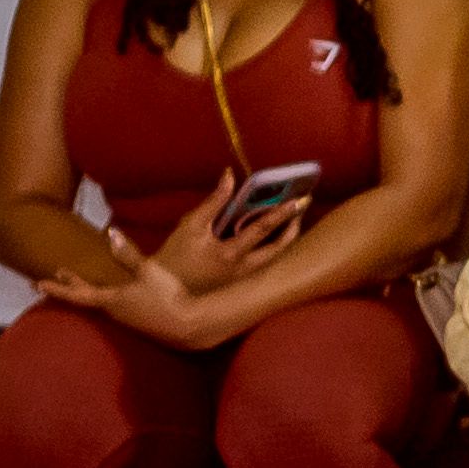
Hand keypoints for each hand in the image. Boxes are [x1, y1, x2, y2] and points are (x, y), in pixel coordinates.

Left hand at [51, 242, 223, 349]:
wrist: (188, 326)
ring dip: (87, 291)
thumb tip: (111, 233)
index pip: (78, 293)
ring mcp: (126, 318)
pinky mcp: (138, 321)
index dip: (58, 287)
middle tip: (55, 276)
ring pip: (99, 302)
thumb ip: (129, 255)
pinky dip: (103, 298)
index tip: (38, 283)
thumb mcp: (148, 272)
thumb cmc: (167, 298)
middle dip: (71, 285)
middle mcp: (114, 311)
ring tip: (80, 283)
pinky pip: (113, 307)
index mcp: (111, 299)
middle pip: (86, 297)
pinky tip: (113, 294)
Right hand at [141, 181, 308, 293]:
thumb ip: (214, 200)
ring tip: (293, 219)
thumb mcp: (191, 224)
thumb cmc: (176, 255)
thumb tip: (229, 175)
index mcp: (230, 254)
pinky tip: (276, 234)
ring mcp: (244, 279)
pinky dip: (273, 248)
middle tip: (302, 206)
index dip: (283, 212)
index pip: (262, 229)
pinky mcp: (241, 284)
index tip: (299, 199)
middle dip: (293, 227)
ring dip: (286, 238)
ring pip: (274, 258)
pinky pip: (265, 264)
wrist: (166, 293)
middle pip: (278, 248)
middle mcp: (243, 270)